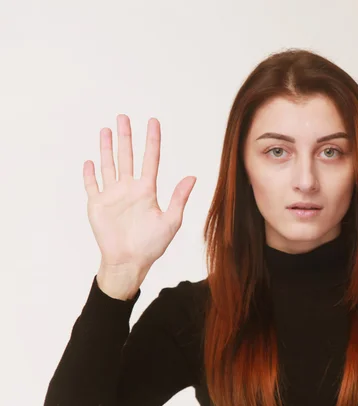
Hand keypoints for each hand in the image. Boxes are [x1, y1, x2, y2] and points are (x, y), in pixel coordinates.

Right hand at [83, 115, 195, 297]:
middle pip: (127, 156)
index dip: (151, 140)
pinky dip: (90, 174)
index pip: (151, 158)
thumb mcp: (171, 221)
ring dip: (106, 148)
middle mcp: (130, 188)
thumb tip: (193, 177)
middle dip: (125, 136)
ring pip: (109, 165)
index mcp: (147, 190)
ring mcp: (112, 195)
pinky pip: (92, 186)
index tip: (152, 121)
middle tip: (123, 116)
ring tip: (106, 129)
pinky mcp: (97, 205)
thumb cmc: (152, 245)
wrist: (129, 262)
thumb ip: (179, 198)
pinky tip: (89, 161)